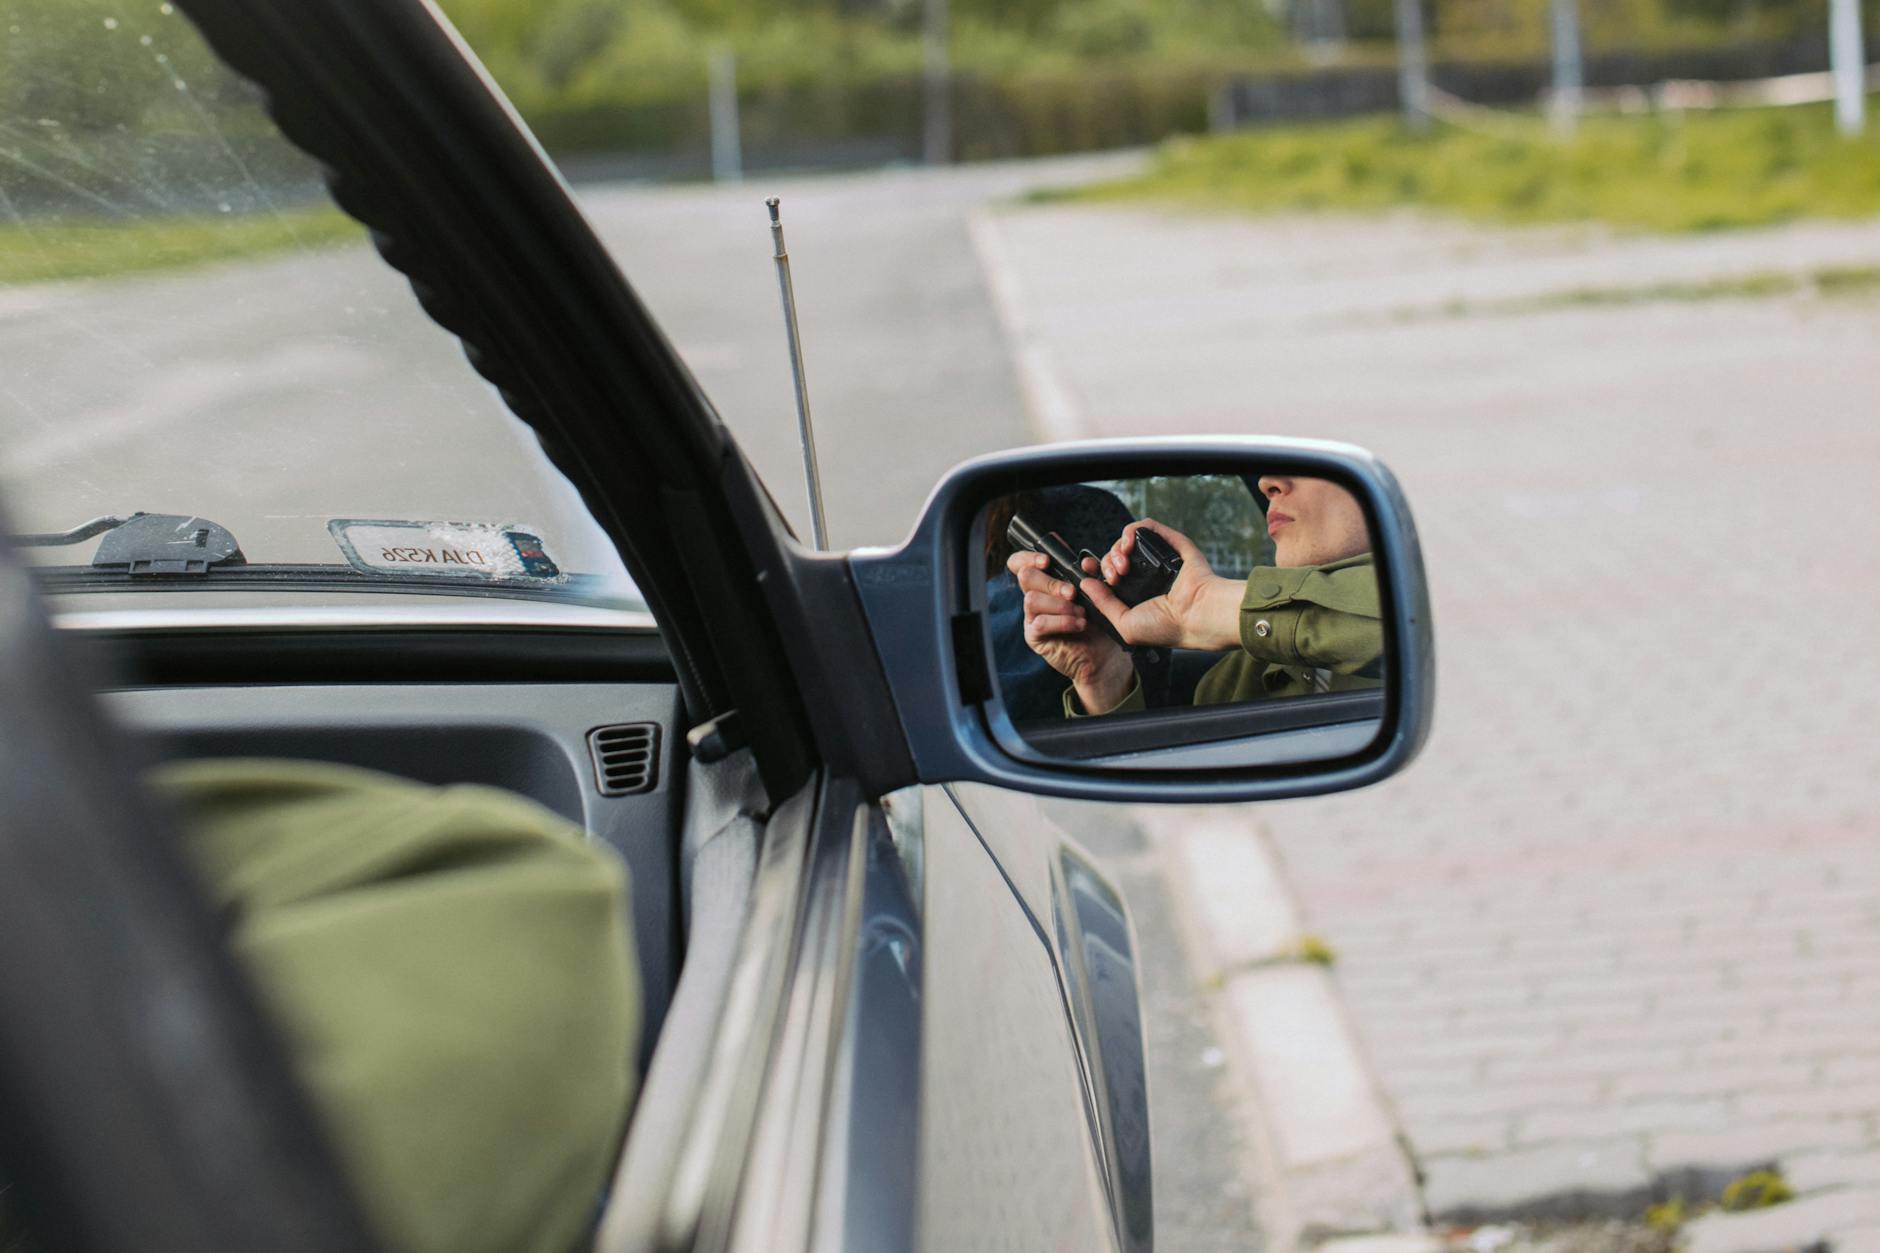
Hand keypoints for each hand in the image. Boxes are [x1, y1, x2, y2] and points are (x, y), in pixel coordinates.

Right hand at [1006, 550, 1135, 713]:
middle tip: (1073, 593)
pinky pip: (1040, 623)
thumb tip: (1084, 562)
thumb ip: (1090, 574)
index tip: (1047, 561)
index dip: (1028, 557)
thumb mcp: (1097, 592)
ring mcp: (1032, 616)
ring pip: (1031, 599)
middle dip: (1052, 582)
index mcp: (1047, 581)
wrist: (1106, 653)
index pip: (1021, 562)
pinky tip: (1079, 625)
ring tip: (1081, 613)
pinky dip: (1063, 622)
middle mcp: (1036, 595)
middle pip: (1026, 576)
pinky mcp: (1034, 636)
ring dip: (1060, 605)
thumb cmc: (1101, 621)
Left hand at [1082, 519, 1243, 651]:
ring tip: (1123, 566)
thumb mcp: (1124, 623)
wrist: (1196, 615)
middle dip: (1106, 563)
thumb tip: (1086, 583)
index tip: (1087, 569)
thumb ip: (1103, 603)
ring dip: (1116, 549)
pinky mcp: (1170, 542)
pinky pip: (1145, 527)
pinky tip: (1128, 545)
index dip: (1095, 569)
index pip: (1108, 575)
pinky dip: (1130, 531)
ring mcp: (1158, 558)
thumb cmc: (1166, 627)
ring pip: (1125, 541)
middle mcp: (1146, 575)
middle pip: (1113, 557)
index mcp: (1136, 595)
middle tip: (1114, 576)